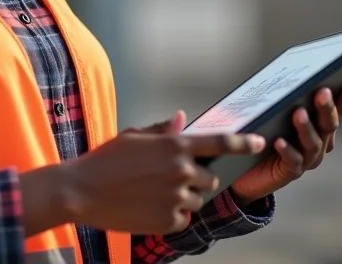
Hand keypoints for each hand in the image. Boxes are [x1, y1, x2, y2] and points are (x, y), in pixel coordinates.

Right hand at [46, 111, 264, 235]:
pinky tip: (148, 205)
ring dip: (184, 195)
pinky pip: (183, 218)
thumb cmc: (106, 159)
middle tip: (169, 175)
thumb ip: (164, 130)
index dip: (244, 142)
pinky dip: (172, 213)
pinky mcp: (169, 221)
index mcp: (174, 146)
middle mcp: (181, 171)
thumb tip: (184, 119)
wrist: (82, 191)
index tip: (259, 141)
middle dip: (197, 176)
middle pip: (210, 176)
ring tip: (153, 191)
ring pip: (197, 198)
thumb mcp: (134, 135)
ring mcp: (176, 198)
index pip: (220, 142)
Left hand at [230, 82, 341, 205]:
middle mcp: (317, 144)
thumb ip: (283, 100)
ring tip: (299, 113)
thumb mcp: (272, 113)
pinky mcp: (290, 171)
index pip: (334, 111)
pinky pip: (292, 160)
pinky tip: (279, 141)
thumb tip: (286, 76)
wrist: (245, 170)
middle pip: (327, 125)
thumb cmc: (262, 134)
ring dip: (306, 127)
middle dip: (326, 108)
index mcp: (317, 127)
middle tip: (322, 92)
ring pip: (312, 143)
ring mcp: (306, 159)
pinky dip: (287, 150)